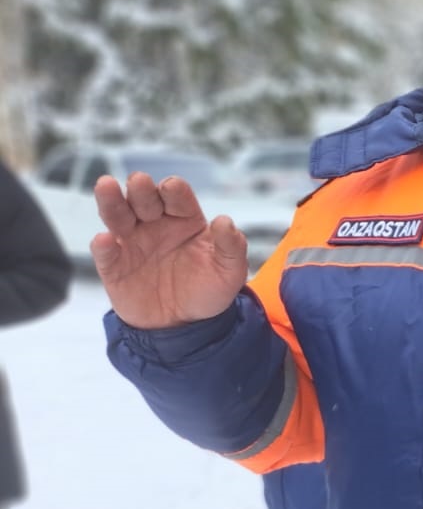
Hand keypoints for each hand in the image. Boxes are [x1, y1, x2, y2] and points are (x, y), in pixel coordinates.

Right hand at [91, 173, 248, 328]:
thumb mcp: (230, 271)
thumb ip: (232, 246)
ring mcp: (132, 243)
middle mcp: (155, 224)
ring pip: (117, 215)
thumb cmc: (208, 290)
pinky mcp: (114, 266)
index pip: (177, 196)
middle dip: (141, 189)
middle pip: (144, 199)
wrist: (185, 325)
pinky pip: (106, 253)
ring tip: (106, 186)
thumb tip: (225, 221)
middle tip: (139, 183)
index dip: (173, 189)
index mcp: (184, 219)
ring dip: (111, 201)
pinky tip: (106, 240)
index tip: (171, 188)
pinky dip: (104, 245)